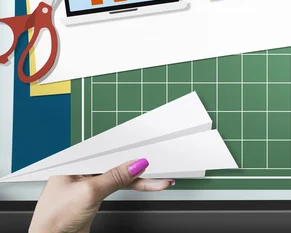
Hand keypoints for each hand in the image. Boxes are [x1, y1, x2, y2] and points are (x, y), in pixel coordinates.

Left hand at [29, 159, 172, 232]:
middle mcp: (81, 170)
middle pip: (115, 161)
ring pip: (120, 175)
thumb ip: (114, 177)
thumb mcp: (89, 192)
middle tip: (158, 164)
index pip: (106, 149)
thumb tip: (136, 165)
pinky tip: (147, 184)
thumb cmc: (54, 219)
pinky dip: (134, 186)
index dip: (128, 149)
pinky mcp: (96, 196)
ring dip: (140, 178)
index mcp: (74, 161)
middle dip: (137, 163)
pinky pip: (119, 186)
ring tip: (159, 178)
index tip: (147, 151)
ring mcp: (89, 183)